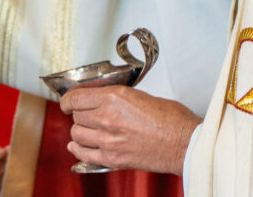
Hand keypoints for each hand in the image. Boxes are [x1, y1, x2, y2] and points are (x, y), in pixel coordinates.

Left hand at [59, 85, 201, 173]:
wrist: (184, 143)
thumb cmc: (170, 118)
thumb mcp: (140, 94)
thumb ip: (116, 96)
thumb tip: (101, 98)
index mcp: (114, 97)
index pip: (76, 97)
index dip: (68, 99)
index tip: (68, 101)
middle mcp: (107, 117)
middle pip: (76, 115)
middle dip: (78, 113)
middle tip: (85, 113)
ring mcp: (108, 139)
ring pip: (77, 133)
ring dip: (80, 130)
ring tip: (86, 128)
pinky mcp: (113, 158)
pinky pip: (84, 154)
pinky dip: (78, 149)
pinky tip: (77, 145)